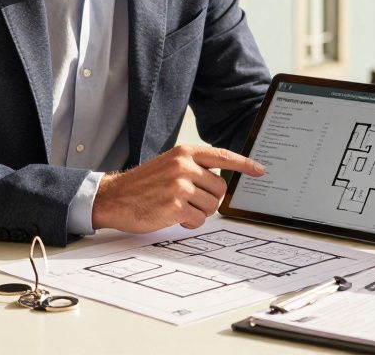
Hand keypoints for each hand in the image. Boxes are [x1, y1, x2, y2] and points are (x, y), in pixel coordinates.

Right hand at [91, 145, 264, 232]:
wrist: (114, 198)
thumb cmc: (143, 185)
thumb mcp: (169, 165)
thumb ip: (193, 168)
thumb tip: (220, 181)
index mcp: (184, 153)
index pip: (222, 156)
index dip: (244, 164)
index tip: (260, 170)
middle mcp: (184, 166)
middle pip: (220, 188)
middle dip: (209, 199)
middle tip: (189, 200)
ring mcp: (179, 185)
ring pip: (211, 205)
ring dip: (198, 212)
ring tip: (177, 207)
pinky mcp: (175, 206)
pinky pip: (198, 220)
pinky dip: (189, 222)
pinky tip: (172, 216)